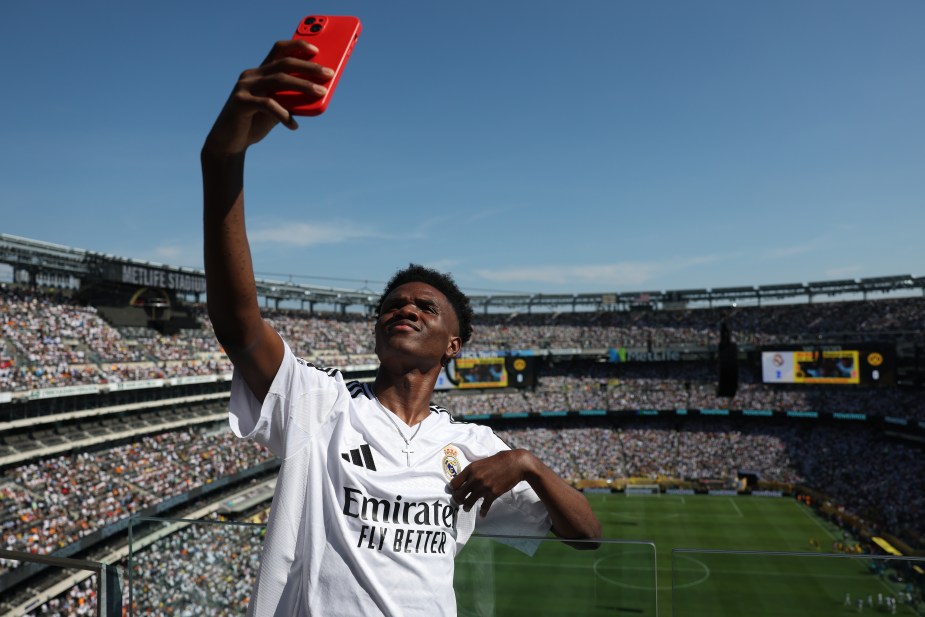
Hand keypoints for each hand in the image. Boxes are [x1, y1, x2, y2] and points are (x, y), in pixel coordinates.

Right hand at [203, 40, 333, 154]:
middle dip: (308, 67)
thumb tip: (319, 94)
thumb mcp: (277, 109)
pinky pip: (268, 105)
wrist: (229, 142)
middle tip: (328, 73)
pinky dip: (284, 115)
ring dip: (303, 85)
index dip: (297, 46)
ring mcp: (244, 87)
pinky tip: (294, 126)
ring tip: (321, 93)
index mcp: (260, 72)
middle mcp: (251, 75)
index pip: (278, 50)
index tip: (317, 50)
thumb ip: (292, 100)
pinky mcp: (240, 102)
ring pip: (279, 80)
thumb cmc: (255, 123)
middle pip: (284, 63)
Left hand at [449, 450, 533, 517]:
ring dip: (467, 507)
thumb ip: (473, 471)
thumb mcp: (481, 462)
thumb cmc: (498, 461)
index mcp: (471, 469)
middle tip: (459, 501)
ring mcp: (483, 487)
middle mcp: (475, 478)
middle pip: (459, 494)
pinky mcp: (493, 494)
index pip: (454, 483)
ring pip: (468, 502)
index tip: (454, 491)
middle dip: (458, 500)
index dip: (453, 489)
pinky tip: (482, 514)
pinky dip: (482, 512)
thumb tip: (464, 479)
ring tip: (467, 508)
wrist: (515, 463)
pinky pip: (484, 507)